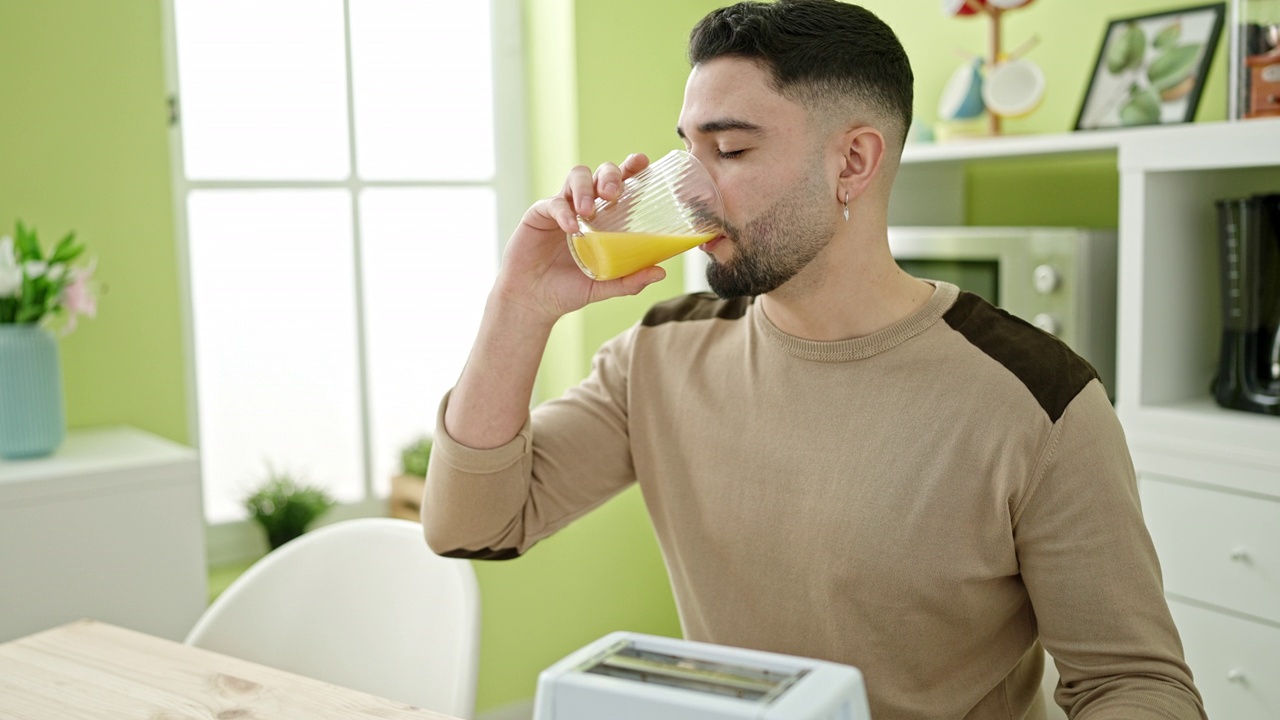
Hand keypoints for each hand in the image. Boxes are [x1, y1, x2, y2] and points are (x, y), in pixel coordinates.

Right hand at [494, 153, 666, 322]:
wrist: (534, 301)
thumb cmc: (569, 290)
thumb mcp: (603, 287)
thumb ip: (629, 280)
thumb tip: (660, 272)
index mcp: (605, 218)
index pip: (621, 185)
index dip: (631, 169)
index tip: (642, 162)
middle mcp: (585, 206)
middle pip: (600, 173)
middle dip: (609, 176)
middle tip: (613, 194)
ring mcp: (562, 207)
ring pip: (576, 177)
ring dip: (586, 189)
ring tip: (589, 211)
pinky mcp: (539, 214)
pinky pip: (553, 203)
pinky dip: (563, 212)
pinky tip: (571, 227)